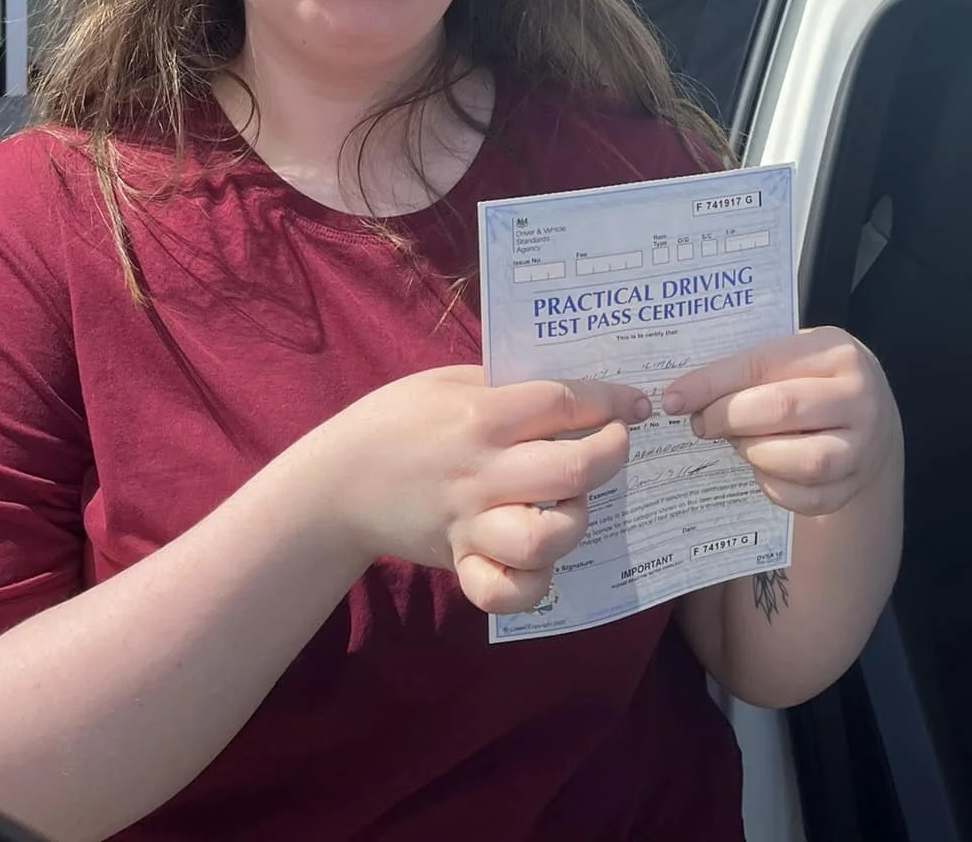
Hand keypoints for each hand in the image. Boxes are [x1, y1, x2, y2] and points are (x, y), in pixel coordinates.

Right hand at [315, 367, 648, 615]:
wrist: (336, 483)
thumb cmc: (398, 419)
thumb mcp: (451, 381)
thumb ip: (508, 387)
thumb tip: (574, 392)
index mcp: (482, 416)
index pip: (563, 403)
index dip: (609, 400)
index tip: (634, 402)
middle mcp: (482, 472)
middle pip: (573, 470)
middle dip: (611, 454)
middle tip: (615, 444)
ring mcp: (471, 523)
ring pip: (548, 538)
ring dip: (575, 520)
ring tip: (572, 502)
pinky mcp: (460, 562)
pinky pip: (508, 590)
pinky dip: (533, 582)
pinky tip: (542, 561)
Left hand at [661, 329, 898, 516]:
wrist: (870, 412)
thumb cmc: (812, 378)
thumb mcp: (791, 356)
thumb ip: (747, 370)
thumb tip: (682, 397)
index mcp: (837, 352)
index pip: (763, 364)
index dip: (712, 383)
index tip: (674, 398)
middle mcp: (859, 398)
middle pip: (782, 409)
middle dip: (728, 418)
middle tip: (700, 424)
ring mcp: (864, 446)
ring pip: (803, 460)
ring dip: (756, 454)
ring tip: (738, 444)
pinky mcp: (857, 484)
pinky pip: (808, 498)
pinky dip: (774, 487)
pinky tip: (763, 469)